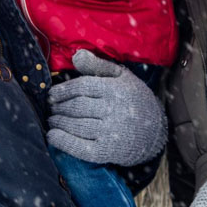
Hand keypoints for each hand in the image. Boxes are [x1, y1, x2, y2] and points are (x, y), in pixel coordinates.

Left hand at [47, 50, 166, 165]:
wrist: (155, 131)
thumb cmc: (133, 99)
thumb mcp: (121, 77)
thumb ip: (98, 65)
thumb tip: (76, 55)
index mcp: (116, 89)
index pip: (82, 87)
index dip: (63, 90)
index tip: (52, 94)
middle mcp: (114, 110)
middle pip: (77, 106)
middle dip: (60, 107)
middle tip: (51, 107)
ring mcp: (111, 132)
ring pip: (76, 125)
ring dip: (59, 122)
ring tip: (52, 120)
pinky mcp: (107, 151)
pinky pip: (80, 147)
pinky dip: (63, 141)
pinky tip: (52, 136)